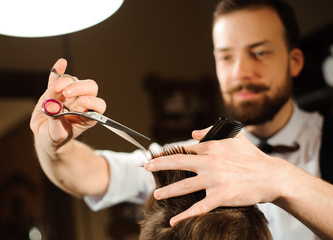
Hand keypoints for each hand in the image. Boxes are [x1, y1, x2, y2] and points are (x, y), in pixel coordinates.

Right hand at [30, 58, 105, 148]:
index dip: (93, 102)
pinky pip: (58, 77)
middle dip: (80, 87)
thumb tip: (53, 106)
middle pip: (90, 88)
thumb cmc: (55, 138)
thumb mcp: (56, 136)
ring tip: (53, 89)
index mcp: (88, 116)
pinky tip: (61, 63)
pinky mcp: (55, 90)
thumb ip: (56, 123)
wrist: (46, 136)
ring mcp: (69, 95)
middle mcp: (81, 103)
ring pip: (73, 81)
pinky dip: (59, 71)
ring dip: (64, 82)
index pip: (98, 105)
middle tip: (66, 92)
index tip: (82, 102)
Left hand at [144, 129, 290, 225]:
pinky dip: (185, 214)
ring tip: (156, 194)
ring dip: (168, 191)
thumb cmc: (252, 156)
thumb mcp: (234, 135)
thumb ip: (212, 131)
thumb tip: (193, 133)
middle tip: (145, 167)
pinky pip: (199, 207)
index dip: (171, 154)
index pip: (186, 149)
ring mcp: (214, 179)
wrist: (271, 176)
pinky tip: (174, 220)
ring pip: (185, 185)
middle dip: (159, 165)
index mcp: (212, 146)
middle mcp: (210, 161)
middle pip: (178, 162)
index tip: (159, 157)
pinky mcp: (221, 196)